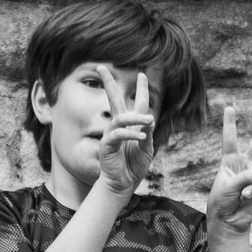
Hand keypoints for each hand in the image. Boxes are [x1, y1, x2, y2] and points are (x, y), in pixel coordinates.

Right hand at [96, 68, 155, 194]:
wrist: (123, 184)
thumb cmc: (134, 166)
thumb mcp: (147, 147)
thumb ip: (148, 133)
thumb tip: (149, 117)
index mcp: (131, 125)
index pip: (137, 103)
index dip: (140, 89)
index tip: (142, 75)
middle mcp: (119, 126)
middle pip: (113, 99)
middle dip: (107, 83)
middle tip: (101, 67)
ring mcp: (111, 134)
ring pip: (121, 117)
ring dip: (136, 117)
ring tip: (150, 120)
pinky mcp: (106, 145)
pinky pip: (117, 134)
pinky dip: (130, 134)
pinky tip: (141, 137)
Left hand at [207, 105, 251, 232]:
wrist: (228, 222)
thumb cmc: (221, 202)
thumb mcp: (227, 187)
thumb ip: (245, 177)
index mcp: (230, 162)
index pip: (230, 140)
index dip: (230, 124)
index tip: (230, 108)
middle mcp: (244, 166)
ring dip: (251, 185)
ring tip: (241, 195)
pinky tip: (247, 199)